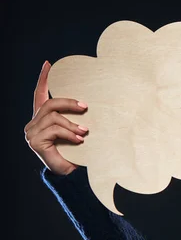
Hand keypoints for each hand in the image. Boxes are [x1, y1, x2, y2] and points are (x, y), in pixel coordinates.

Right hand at [24, 61, 87, 175]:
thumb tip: (89, 103)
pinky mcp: (35, 141)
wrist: (73, 175)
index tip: (49, 64)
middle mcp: (34, 124)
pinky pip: (53, 129)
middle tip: (85, 107)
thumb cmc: (80, 153)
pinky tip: (79, 140)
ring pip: (53, 116)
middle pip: (49, 104)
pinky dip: (68, 133)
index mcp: (43, 119)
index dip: (44, 79)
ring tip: (85, 132)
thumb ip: (78, 118)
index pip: (40, 95)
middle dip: (68, 103)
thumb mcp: (79, 130)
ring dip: (72, 124)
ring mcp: (32, 133)